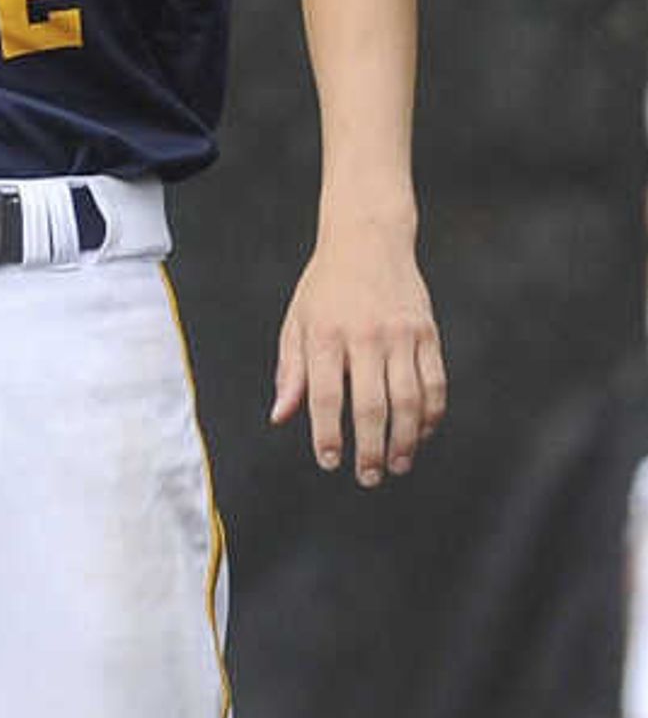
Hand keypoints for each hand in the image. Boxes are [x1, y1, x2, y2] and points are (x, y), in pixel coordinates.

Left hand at [268, 223, 445, 486]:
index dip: (328, 434)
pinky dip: (431, 413)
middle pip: (372, 405)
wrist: (368, 240)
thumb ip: (290, 372)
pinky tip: (421, 434)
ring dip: (405, 439)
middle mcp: (366, 337)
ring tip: (396, 465)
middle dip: (370, 448)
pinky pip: (435, 382)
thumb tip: (281, 416)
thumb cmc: (324, 288)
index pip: (325, 396)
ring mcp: (402, 335)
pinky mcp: (428, 333)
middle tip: (367, 477)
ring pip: (410, 399)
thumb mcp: (296, 323)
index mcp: (326, 336)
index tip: (330, 462)